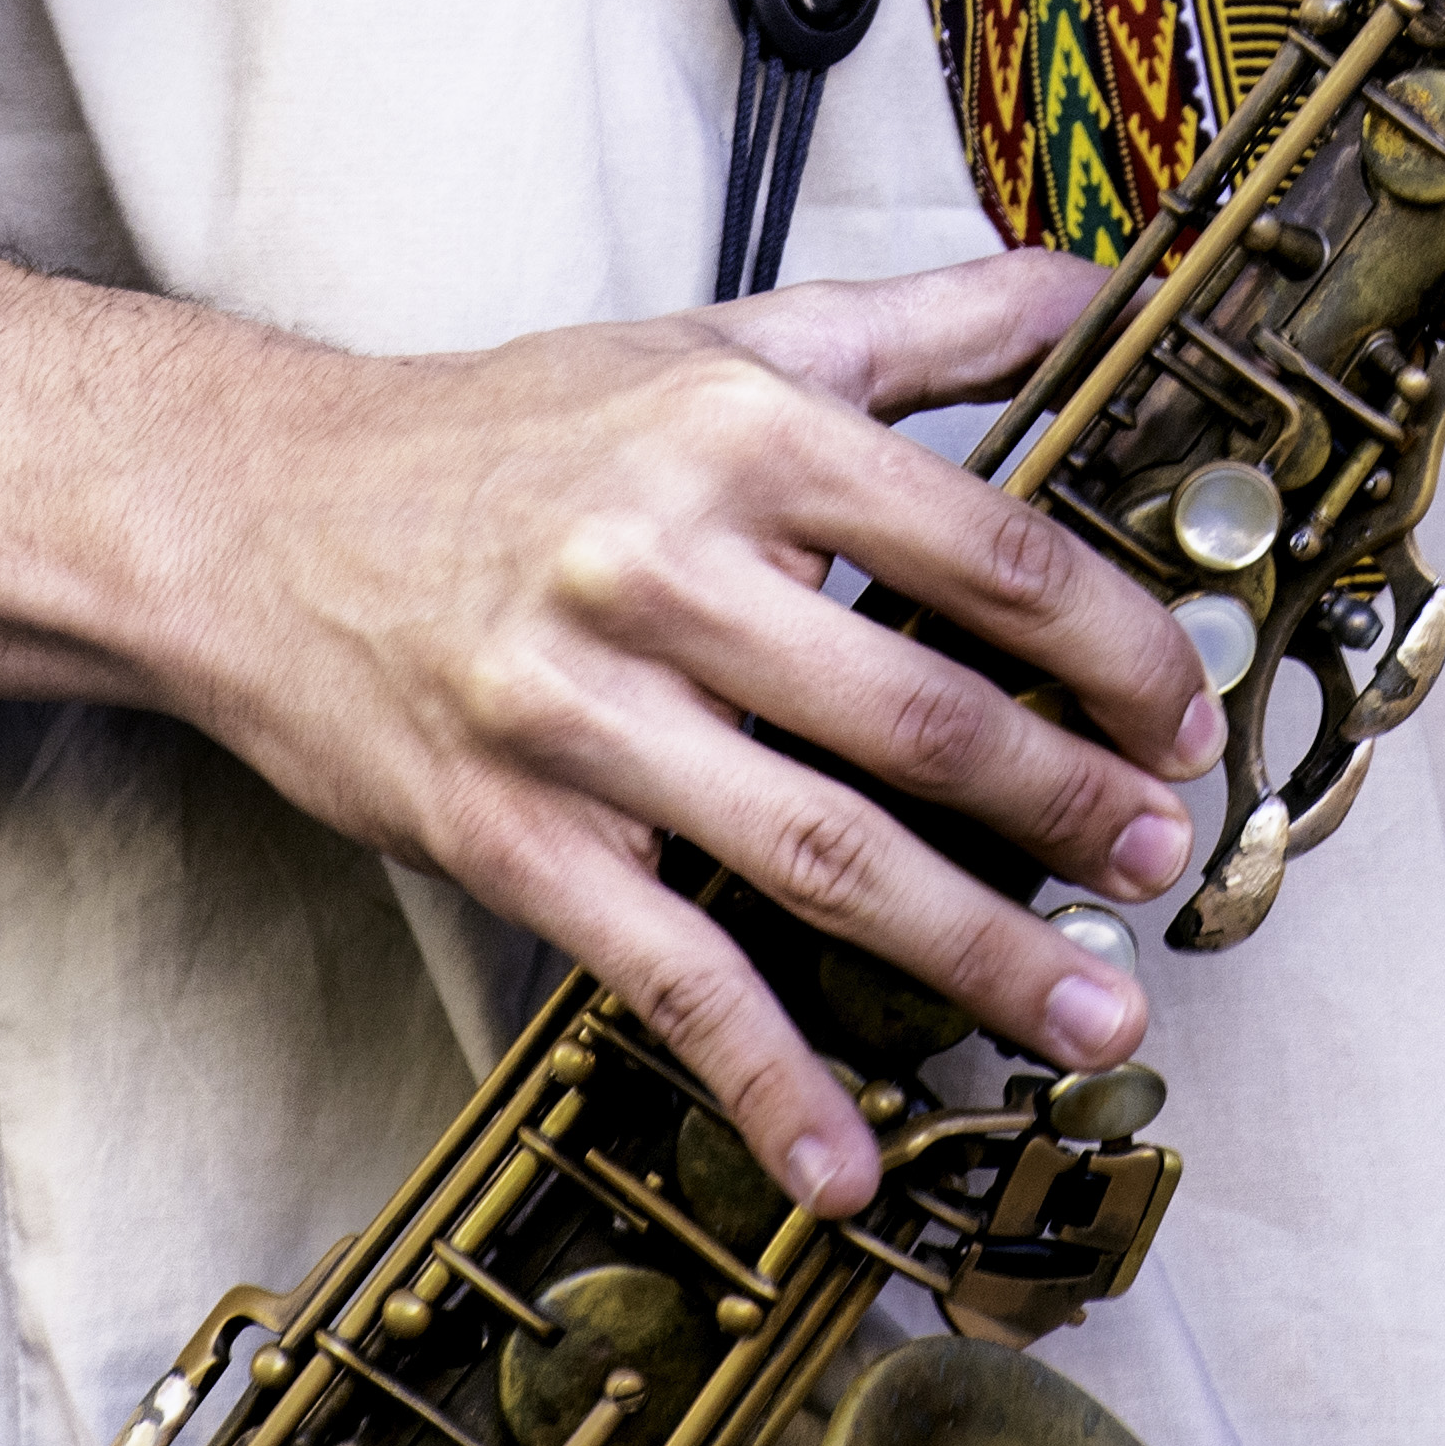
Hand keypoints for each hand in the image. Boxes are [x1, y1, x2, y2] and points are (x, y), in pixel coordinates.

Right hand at [185, 253, 1222, 1221]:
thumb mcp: (721, 343)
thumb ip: (921, 323)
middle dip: (1072, 804)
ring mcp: (586, 717)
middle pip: (922, 717)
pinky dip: (765, 1079)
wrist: (257, 517)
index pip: (988, 551)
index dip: (1115, 645)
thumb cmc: (513, 433)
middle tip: (1166, 861)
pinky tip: (845, 1161)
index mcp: (746, 439)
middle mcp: (671, 572)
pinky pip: (666, 975)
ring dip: (975, 951)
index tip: (1186, 714)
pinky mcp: (514, 837)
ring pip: (822, 856)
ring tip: (1092, 1013)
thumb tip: (1091, 284)